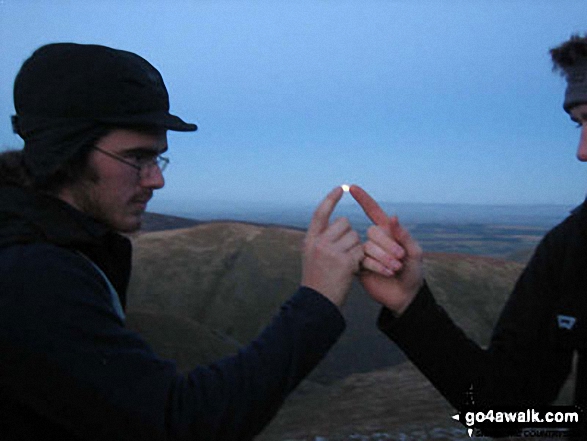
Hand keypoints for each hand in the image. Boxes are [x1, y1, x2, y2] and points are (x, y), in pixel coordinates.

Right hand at [302, 187, 363, 307]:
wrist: (317, 305)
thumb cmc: (317, 283)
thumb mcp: (313, 257)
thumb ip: (322, 240)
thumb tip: (338, 224)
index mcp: (310, 240)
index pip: (320, 213)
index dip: (330, 200)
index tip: (340, 187)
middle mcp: (318, 242)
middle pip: (344, 223)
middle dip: (349, 235)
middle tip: (342, 255)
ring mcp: (330, 251)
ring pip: (354, 236)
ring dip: (356, 249)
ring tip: (345, 265)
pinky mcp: (343, 261)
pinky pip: (360, 251)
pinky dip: (361, 260)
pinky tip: (351, 271)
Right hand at [349, 185, 423, 314]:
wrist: (405, 296)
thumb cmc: (413, 273)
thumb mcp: (415, 253)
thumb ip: (404, 235)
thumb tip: (393, 217)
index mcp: (388, 232)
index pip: (373, 212)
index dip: (363, 199)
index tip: (352, 187)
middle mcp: (375, 240)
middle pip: (372, 231)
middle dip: (387, 245)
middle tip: (400, 259)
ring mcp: (366, 252)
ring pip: (367, 246)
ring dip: (383, 258)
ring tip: (395, 269)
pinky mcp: (360, 266)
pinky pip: (361, 260)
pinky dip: (375, 266)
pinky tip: (386, 273)